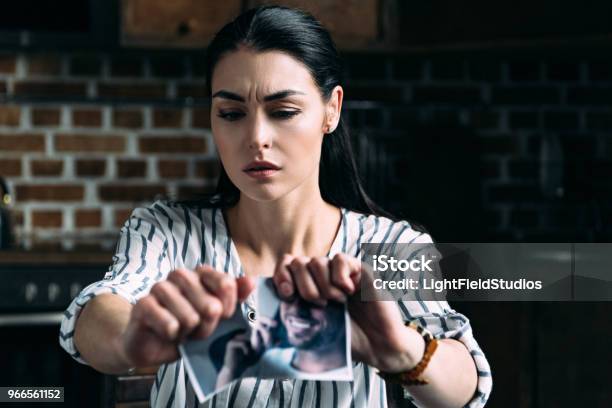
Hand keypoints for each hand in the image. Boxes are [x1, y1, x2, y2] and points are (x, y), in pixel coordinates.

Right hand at [120, 265, 254, 367]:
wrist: (150, 343)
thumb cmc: (187, 326)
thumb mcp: (216, 314)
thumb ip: (234, 296)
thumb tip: (251, 281)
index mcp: (201, 273)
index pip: (227, 284)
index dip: (228, 308)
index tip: (222, 317)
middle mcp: (181, 275)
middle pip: (211, 306)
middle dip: (207, 327)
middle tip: (196, 329)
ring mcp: (160, 287)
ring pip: (190, 318)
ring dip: (188, 333)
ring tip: (180, 332)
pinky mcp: (143, 304)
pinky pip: (170, 325)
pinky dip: (172, 336)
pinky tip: (166, 333)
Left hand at [273, 253, 423, 372]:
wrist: (377, 346)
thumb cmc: (345, 338)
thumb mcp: (312, 327)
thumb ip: (293, 312)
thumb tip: (269, 300)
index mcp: (308, 286)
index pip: (286, 264)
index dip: (281, 275)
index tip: (286, 294)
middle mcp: (322, 276)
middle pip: (298, 262)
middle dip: (304, 286)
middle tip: (319, 304)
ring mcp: (340, 271)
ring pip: (317, 261)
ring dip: (323, 286)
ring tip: (337, 302)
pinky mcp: (359, 269)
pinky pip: (340, 259)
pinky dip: (339, 277)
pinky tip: (348, 291)